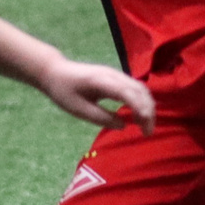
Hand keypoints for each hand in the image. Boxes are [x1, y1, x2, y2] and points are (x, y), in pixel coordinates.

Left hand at [38, 60, 155, 133]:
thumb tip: (123, 125)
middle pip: (140, 90)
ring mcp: (116, 74)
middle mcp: (113, 75)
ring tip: (145, 127)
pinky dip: (141, 102)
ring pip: (141, 88)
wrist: (55, 71)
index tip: (145, 127)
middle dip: (148, 111)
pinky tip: (139, 116)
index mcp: (102, 81)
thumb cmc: (63, 91)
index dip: (140, 108)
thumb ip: (101, 118)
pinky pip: (135, 88)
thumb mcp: (78, 109)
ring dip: (147, 107)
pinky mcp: (116, 78)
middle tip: (147, 133)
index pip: (128, 93)